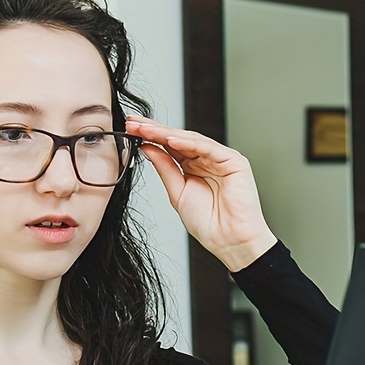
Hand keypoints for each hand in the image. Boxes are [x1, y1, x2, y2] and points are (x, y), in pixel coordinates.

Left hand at [126, 114, 276, 271]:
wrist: (229, 241)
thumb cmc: (208, 224)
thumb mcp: (177, 193)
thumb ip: (165, 169)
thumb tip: (147, 148)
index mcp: (193, 168)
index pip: (169, 147)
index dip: (150, 138)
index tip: (130, 130)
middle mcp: (207, 160)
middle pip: (178, 139)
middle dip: (154, 130)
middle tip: (133, 123)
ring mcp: (220, 159)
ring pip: (191, 140)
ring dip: (166, 133)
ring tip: (145, 129)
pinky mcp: (233, 161)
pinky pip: (207, 148)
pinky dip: (188, 143)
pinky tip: (170, 140)